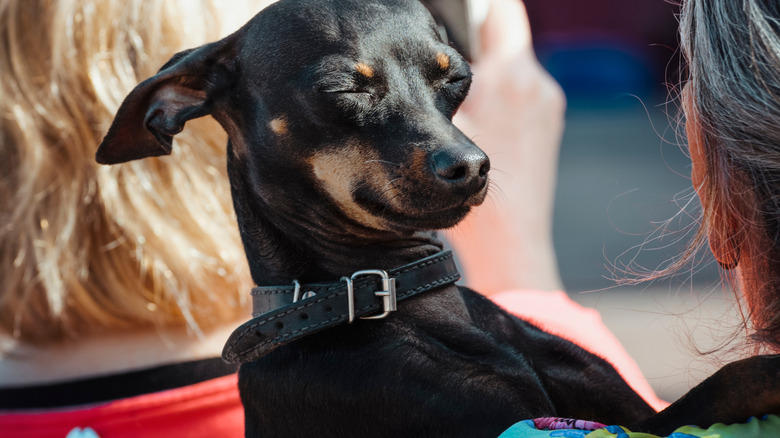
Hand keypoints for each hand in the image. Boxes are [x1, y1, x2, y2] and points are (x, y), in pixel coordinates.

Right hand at [448, 0, 564, 293]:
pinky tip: (482, 119)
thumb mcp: (440, 131)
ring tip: (464, 98)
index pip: (501, 8)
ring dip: (490, 67)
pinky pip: (523, 88)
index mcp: (508, 76)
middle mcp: (535, 83)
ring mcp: (548, 103)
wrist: (509, 240)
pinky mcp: (550, 121)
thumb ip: (441, 86)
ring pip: (514, 62)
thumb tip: (431, 59)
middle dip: (478, 37)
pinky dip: (503, 90)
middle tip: (447, 57)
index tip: (454, 10)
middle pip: (506, 33)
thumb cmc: (469, 193)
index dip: (476, 5)